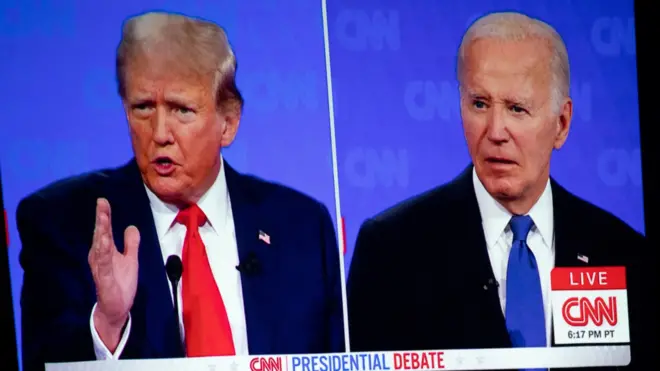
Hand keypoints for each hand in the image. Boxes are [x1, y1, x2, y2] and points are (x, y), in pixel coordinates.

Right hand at [88, 198, 139, 350]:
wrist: (117, 308)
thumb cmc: (121, 282)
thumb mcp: (131, 259)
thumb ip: (131, 243)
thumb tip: (131, 226)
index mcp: (106, 251)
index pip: (106, 230)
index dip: (105, 216)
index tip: (103, 201)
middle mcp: (100, 258)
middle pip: (101, 235)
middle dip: (101, 220)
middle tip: (101, 204)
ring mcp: (101, 269)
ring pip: (100, 248)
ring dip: (101, 233)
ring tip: (102, 220)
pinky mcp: (105, 281)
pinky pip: (104, 266)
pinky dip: (103, 255)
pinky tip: (104, 244)